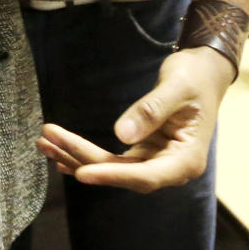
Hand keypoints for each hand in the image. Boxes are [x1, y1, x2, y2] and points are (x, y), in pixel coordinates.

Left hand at [36, 45, 232, 192]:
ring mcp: (155, 161)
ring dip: (77, 156)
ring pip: (113, 168)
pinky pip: (112, 160)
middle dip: (82, 158)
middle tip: (46, 139)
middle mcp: (170, 167)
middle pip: (122, 173)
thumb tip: (121, 135)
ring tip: (44, 143)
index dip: (112, 176)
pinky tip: (60, 155)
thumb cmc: (195, 77)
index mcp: (186, 160)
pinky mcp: (143, 152)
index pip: (145, 176)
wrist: (204, 72)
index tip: (81, 172)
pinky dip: (86, 154)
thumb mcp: (176, 87)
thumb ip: (151, 110)